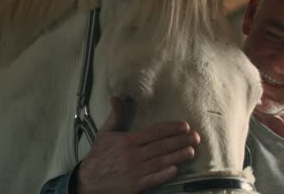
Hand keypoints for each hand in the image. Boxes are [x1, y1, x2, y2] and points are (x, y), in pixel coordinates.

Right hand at [77, 98, 199, 193]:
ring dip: (177, 156)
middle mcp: (133, 155)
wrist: (87, 181)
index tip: (185, 126)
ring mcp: (135, 171)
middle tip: (196, 137)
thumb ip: (115, 116)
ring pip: (160, 162)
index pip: (154, 132)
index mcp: (127, 141)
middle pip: (161, 146)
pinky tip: (176, 169)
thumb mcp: (104, 134)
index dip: (171, 129)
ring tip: (191, 150)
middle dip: (180, 141)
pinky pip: (153, 179)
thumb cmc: (98, 156)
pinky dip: (164, 174)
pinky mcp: (135, 185)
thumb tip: (117, 98)